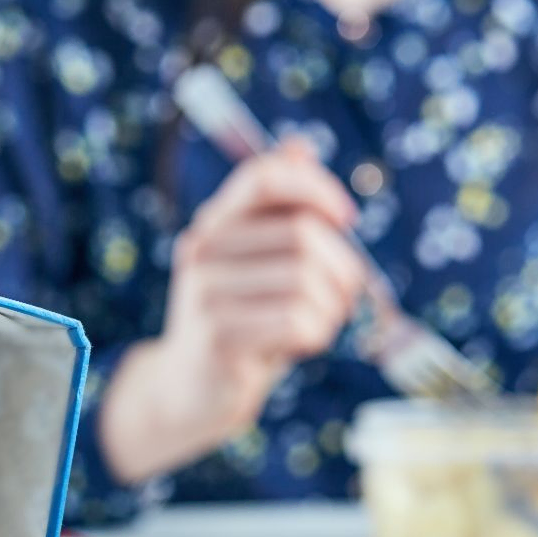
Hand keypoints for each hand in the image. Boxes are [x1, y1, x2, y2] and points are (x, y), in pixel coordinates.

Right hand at [99, 138, 364, 483]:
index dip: (315, 187)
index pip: (264, 177)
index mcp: (214, 224)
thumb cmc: (241, 321)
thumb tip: (299, 145)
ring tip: (319, 325)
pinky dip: (316, 335)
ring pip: (305, 282)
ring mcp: (205, 294)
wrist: (191, 391)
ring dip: (331, 309)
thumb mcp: (259, 263)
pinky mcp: (217, 337)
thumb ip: (279, 212)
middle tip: (343, 296)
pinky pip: (296, 322)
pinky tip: (301, 345)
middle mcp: (202, 251)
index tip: (347, 217)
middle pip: (302, 234)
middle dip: (343, 268)